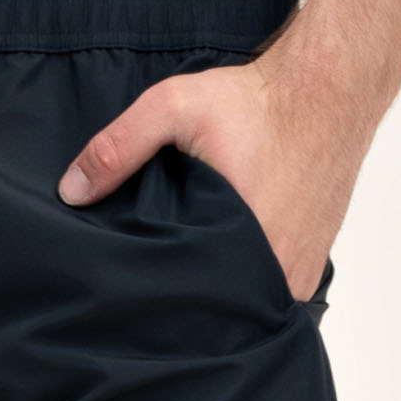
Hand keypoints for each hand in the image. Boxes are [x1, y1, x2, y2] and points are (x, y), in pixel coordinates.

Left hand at [55, 47, 361, 300]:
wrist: (328, 88)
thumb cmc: (258, 101)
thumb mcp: (172, 108)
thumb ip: (118, 147)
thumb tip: (72, 192)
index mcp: (244, 247)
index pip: (189, 306)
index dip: (157, 301)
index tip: (131, 294)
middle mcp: (279, 272)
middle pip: (219, 312)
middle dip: (185, 303)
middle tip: (151, 288)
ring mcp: (301, 273)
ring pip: (248, 306)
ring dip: (220, 295)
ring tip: (186, 276)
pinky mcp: (314, 264)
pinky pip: (272, 292)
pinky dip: (249, 283)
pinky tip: (225, 261)